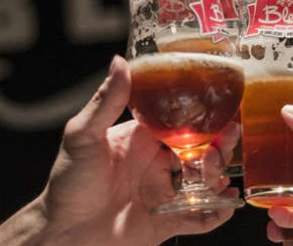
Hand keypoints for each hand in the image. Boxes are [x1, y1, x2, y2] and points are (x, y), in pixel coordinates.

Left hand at [40, 55, 236, 245]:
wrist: (64, 233)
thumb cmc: (68, 183)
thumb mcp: (83, 135)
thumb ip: (106, 101)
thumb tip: (119, 62)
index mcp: (143, 139)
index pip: (181, 122)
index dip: (203, 117)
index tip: (221, 109)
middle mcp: (158, 164)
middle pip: (201, 150)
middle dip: (219, 145)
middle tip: (226, 139)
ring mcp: (164, 192)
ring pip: (205, 181)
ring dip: (217, 175)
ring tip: (216, 173)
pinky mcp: (168, 220)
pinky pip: (201, 217)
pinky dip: (218, 212)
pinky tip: (227, 203)